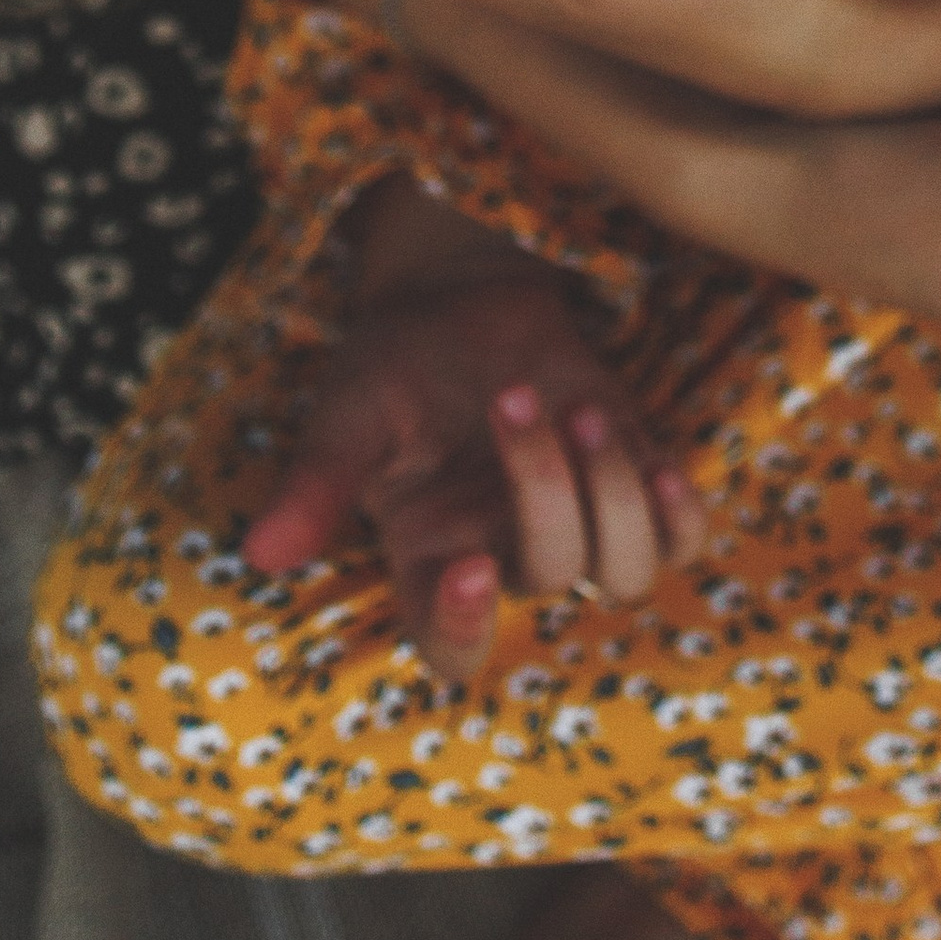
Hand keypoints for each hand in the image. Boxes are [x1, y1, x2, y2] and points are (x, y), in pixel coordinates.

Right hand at [242, 191, 701, 681]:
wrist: (464, 291)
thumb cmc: (396, 359)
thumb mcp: (350, 412)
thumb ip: (317, 484)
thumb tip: (261, 554)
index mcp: (430, 562)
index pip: (450, 648)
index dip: (464, 632)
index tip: (470, 566)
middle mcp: (506, 558)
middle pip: (551, 576)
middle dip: (543, 486)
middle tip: (512, 395)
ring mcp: (576, 522)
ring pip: (625, 569)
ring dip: (612, 491)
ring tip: (579, 409)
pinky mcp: (630, 482)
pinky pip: (679, 539)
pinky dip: (679, 511)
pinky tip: (660, 463)